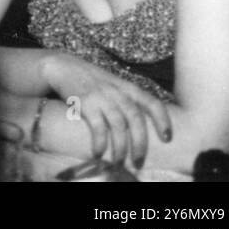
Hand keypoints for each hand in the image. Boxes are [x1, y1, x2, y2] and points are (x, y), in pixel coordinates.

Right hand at [41, 53, 171, 166]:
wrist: (61, 66)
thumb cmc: (89, 80)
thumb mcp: (112, 84)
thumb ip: (126, 99)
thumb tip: (139, 126)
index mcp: (127, 87)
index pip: (152, 102)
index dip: (163, 120)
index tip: (167, 138)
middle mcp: (117, 91)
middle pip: (136, 119)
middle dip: (140, 144)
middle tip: (138, 162)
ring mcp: (102, 96)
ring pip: (119, 126)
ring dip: (120, 148)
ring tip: (118, 162)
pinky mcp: (85, 102)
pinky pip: (98, 127)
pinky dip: (100, 143)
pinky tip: (98, 153)